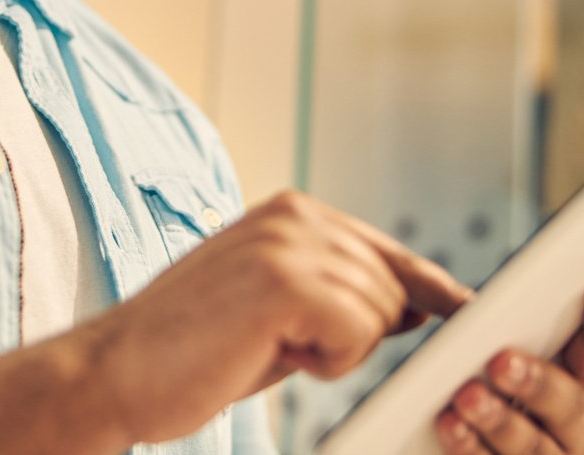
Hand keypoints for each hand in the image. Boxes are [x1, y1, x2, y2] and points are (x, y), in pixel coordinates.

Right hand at [88, 190, 472, 443]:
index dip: (428, 289)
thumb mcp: (279, 311)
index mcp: (289, 213)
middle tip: (286, 347)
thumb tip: (416, 305)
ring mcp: (287, 242)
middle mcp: (292, 215)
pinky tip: (272, 353)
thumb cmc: (191, 350)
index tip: (467, 310)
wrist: (116, 370)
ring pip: (379, 309)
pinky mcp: (284, 281)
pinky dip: (327, 360)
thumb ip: (341, 295)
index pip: (387, 251)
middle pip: (392, 286)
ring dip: (337, 349)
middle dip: (358, 334)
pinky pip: (358, 331)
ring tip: (269, 346)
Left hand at [435, 277, 583, 453]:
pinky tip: (451, 427)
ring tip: (466, 398)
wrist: (427, 435)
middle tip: (500, 362)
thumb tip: (468, 306)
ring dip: (500, 422)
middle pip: (571, 404)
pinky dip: (473, 450)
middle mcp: (573, 424)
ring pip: (536, 447)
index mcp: (576, 376)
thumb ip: (479, 322)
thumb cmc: (463, 376)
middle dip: (537, 382)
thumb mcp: (470, 343)